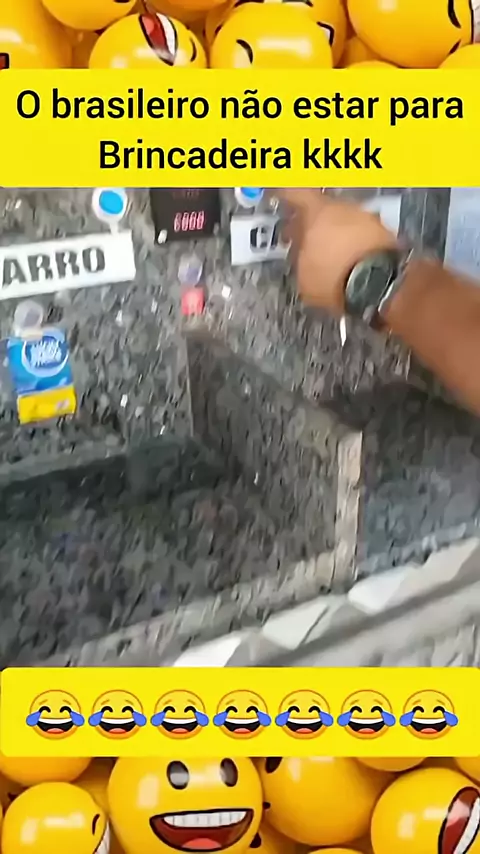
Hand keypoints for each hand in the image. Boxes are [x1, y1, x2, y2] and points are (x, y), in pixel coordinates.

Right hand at [276, 189, 399, 316]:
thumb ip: (299, 256)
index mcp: (317, 211)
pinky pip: (363, 235)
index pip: (296, 193)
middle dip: (312, 221)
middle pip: (323, 207)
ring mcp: (368, 218)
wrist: (379, 285)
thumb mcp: (303, 275)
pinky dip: (354, 244)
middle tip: (303, 237)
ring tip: (328, 255)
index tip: (280, 195)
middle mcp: (345, 208)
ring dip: (335, 234)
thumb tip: (302, 254)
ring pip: (345, 220)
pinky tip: (349, 261)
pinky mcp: (386, 234)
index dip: (286, 194)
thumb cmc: (336, 277)